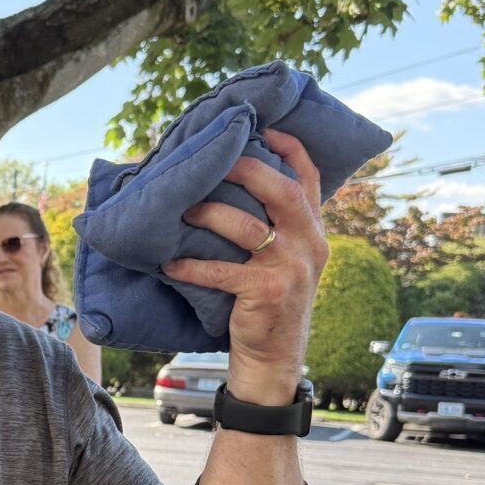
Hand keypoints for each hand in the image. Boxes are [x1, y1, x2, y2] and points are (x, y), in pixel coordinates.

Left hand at [162, 127, 327, 405]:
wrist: (273, 357)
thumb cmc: (265, 302)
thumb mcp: (281, 259)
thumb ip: (271, 225)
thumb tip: (226, 186)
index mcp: (313, 230)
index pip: (309, 178)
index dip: (289, 148)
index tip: (265, 127)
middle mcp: (309, 244)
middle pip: (282, 191)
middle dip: (246, 169)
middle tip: (212, 161)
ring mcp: (291, 269)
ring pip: (248, 227)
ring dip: (210, 215)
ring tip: (184, 211)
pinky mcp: (268, 293)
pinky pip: (223, 271)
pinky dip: (193, 265)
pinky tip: (171, 263)